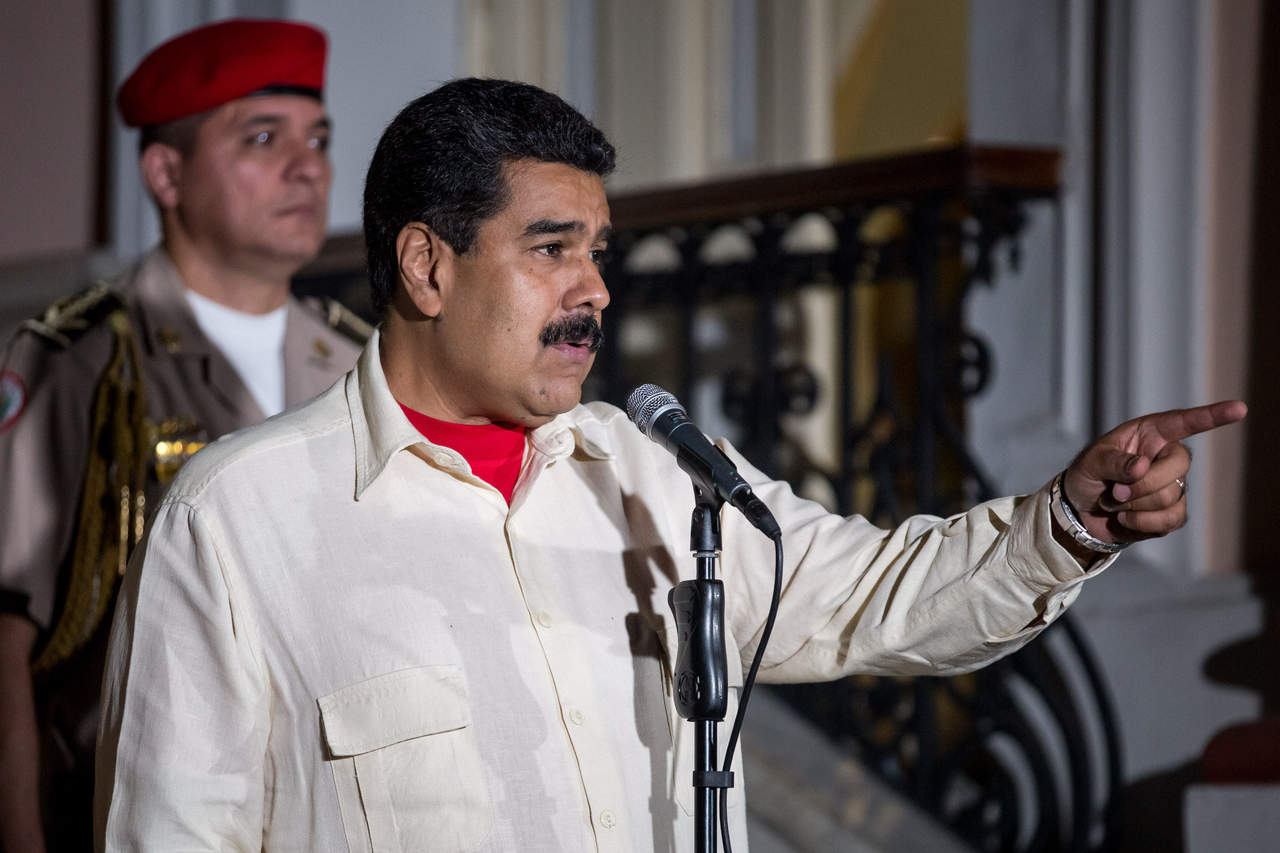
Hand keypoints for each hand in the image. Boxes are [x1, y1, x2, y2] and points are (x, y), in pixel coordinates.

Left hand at [1062, 400, 1246, 544]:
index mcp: (1150, 434)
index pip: (1185, 422)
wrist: (1081, 511)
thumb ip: (1114, 462)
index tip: (1239, 408)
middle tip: (1114, 491)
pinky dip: (1141, 523)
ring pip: (1170, 497)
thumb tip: (1142, 467)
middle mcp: (1167, 457)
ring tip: (1114, 502)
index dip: (1212, 416)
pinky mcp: (1173, 513)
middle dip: (1141, 484)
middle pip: (1178, 467)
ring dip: (1133, 505)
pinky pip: (1170, 519)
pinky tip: (1125, 519)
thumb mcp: (1091, 462)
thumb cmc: (1087, 475)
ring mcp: (1174, 486)